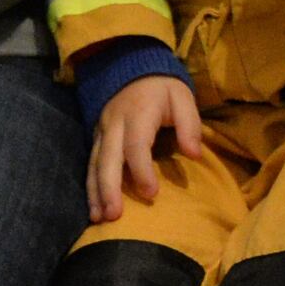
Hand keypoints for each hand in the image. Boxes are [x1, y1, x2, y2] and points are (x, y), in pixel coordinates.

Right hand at [89, 74, 202, 222]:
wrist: (131, 67)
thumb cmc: (162, 87)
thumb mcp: (182, 97)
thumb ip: (189, 125)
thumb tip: (194, 154)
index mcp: (137, 114)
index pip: (136, 146)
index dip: (142, 171)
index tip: (152, 194)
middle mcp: (114, 124)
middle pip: (108, 159)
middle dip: (109, 189)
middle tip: (114, 216)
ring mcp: (101, 132)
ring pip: (94, 165)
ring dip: (95, 193)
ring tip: (99, 219)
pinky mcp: (96, 139)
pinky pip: (90, 165)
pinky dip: (90, 187)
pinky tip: (93, 209)